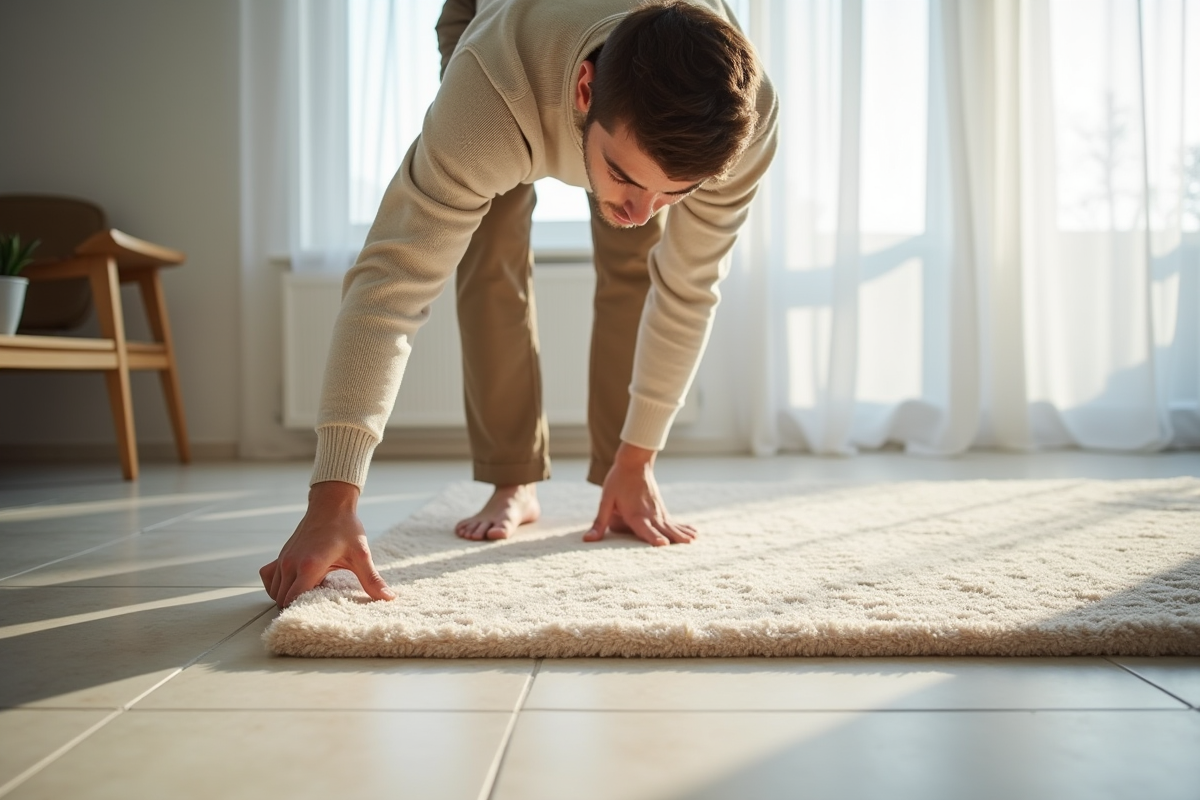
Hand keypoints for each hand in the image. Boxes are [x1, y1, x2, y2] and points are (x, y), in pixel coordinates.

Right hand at [259, 481, 395, 606]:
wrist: (331, 505)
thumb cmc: (346, 528)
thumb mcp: (361, 554)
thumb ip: (372, 579)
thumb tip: (389, 597)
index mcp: (309, 566)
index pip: (293, 600)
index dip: (302, 612)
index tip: (317, 614)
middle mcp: (291, 563)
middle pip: (282, 600)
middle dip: (296, 607)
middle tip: (317, 606)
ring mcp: (283, 559)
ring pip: (274, 591)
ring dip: (288, 597)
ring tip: (310, 594)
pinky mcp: (281, 555)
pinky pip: (269, 578)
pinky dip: (277, 585)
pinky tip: (294, 584)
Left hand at [584, 443, 696, 545]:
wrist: (634, 462)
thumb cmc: (617, 482)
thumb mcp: (606, 500)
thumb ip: (600, 522)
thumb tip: (587, 539)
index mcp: (635, 514)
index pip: (645, 528)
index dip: (653, 537)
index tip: (663, 544)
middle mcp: (649, 514)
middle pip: (663, 528)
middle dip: (675, 537)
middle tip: (687, 544)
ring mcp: (658, 511)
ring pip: (672, 525)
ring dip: (682, 533)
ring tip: (694, 541)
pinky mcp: (661, 509)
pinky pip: (674, 521)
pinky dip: (684, 527)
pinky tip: (695, 533)